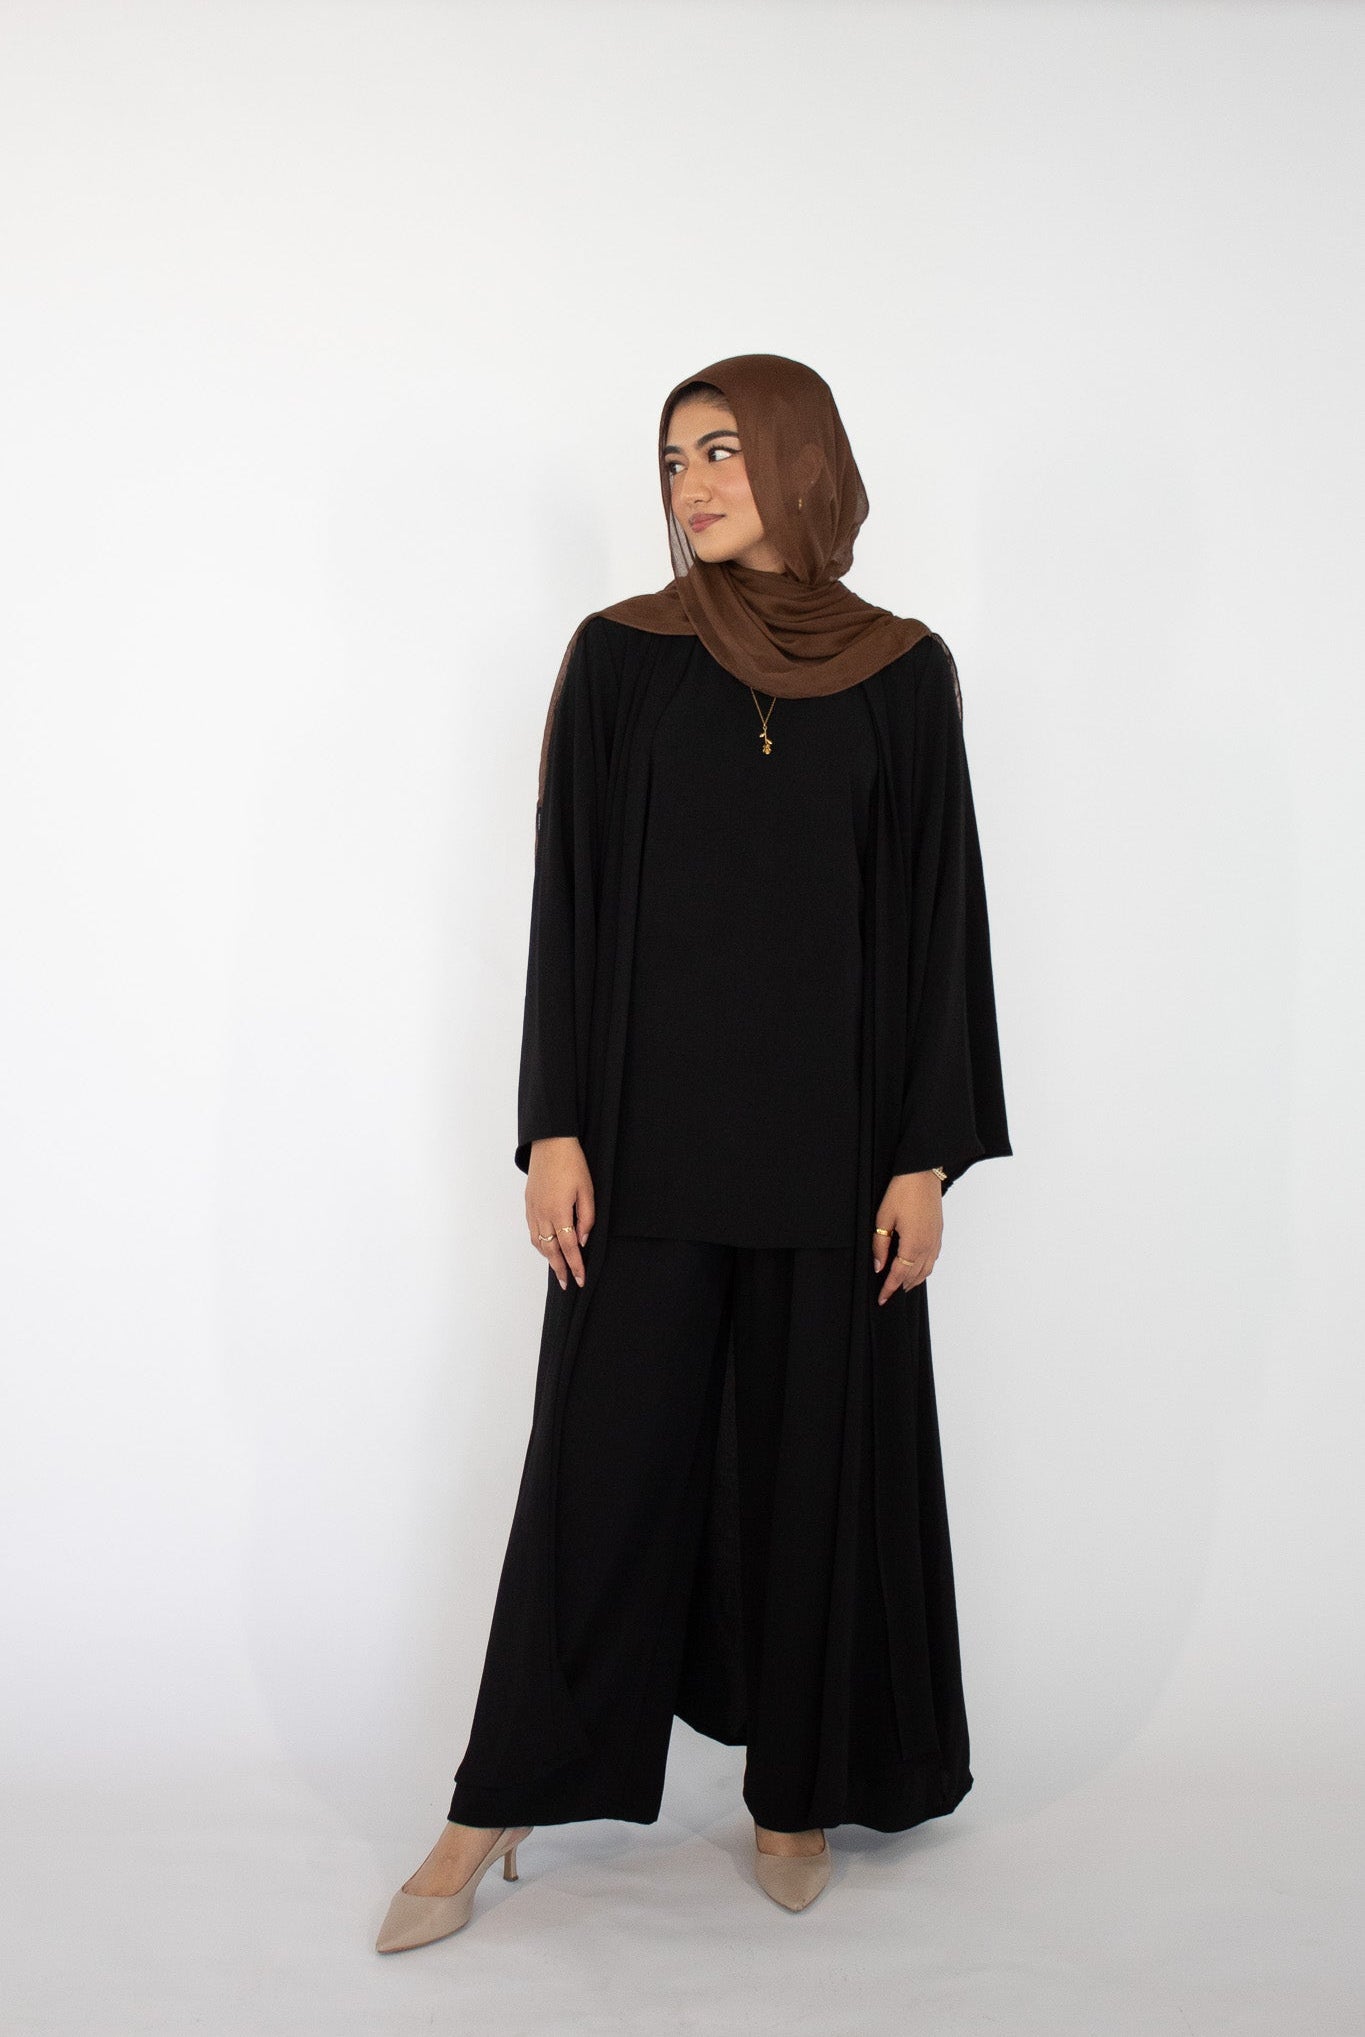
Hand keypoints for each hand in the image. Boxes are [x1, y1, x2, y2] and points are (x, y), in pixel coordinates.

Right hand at [526, 1137, 594, 1289]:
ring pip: (539, 1242)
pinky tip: (546, 1247)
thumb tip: (582, 1240)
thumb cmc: (572, 1164)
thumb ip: (586, 1217)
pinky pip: (532, 1231)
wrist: (550, 1143)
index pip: (568, 1248)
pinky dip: (539, 1244)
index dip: (575, 1265)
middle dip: (560, 1269)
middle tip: (566, 1283)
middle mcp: (542, 1215)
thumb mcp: (587, 1190)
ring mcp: (533, 1210)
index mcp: (559, 1212)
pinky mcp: (528, 1204)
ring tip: (558, 1269)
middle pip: (551, 1250)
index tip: (580, 1279)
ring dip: (548, 1258)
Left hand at [872, 1171, 942, 1303]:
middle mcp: (928, 1246)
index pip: (899, 1275)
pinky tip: (916, 1267)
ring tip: (901, 1285)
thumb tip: (879, 1266)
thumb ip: (880, 1245)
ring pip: (926, 1270)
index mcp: (913, 1245)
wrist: (923, 1172)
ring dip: (914, 1280)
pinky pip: (933, 1259)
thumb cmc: (902, 1192)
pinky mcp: (939, 1233)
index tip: (881, 1299)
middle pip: (914, 1276)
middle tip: (888, 1293)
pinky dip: (924, 1269)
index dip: (889, 1288)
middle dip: (901, 1286)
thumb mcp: (884, 1218)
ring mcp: (935, 1240)